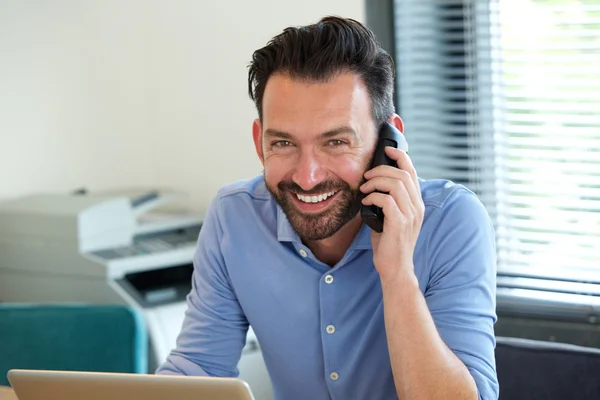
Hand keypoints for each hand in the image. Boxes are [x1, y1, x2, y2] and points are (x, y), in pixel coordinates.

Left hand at [360, 146, 424, 282]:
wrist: (395, 268)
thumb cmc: (389, 243)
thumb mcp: (390, 217)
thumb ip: (387, 200)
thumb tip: (371, 184)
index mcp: (416, 203)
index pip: (412, 172)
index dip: (400, 157)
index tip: (387, 150)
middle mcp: (417, 207)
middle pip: (402, 174)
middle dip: (381, 169)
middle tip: (366, 176)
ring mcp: (410, 215)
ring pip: (395, 184)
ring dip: (375, 182)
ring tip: (364, 189)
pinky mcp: (399, 224)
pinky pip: (386, 200)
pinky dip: (373, 197)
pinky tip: (365, 203)